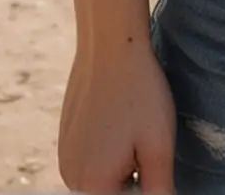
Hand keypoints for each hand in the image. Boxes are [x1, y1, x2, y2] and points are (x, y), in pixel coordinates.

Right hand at [59, 31, 176, 193]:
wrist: (110, 45)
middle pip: (111, 193)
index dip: (146, 188)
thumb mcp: (159, 146)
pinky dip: (108, 151)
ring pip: (101, 178)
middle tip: (146, 143)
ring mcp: (64, 157)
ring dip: (122, 166)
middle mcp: (71, 177)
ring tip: (135, 128)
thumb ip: (159, 191)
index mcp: (94, 185)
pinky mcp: (65, 139)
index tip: (152, 161)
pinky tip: (121, 121)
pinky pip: (90, 159)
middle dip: (134, 180)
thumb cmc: (139, 93)